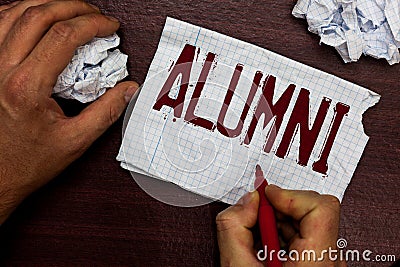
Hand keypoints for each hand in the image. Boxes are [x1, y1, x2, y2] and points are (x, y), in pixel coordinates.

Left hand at [0, 0, 137, 223]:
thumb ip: (107, 112)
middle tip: (95, 14)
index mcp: (27, 87)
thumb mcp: (76, 140)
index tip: (109, 26)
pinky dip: (21, 12)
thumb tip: (127, 90)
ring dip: (48, 4)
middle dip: (74, 7)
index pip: (63, 37)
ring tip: (72, 10)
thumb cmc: (28, 161)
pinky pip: (0, 24)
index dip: (92, 24)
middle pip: (39, 15)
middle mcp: (2, 70)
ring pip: (15, 12)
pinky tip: (38, 17)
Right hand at [216, 185, 346, 266]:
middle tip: (253, 217)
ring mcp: (326, 263)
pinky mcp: (319, 263)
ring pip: (307, 221)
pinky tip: (266, 246)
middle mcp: (329, 261)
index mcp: (316, 262)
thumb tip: (245, 203)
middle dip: (277, 208)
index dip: (290, 195)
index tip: (266, 197)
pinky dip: (282, 233)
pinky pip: (304, 235)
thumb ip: (234, 229)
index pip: (321, 208)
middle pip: (311, 210)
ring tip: (257, 236)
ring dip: (277, 220)